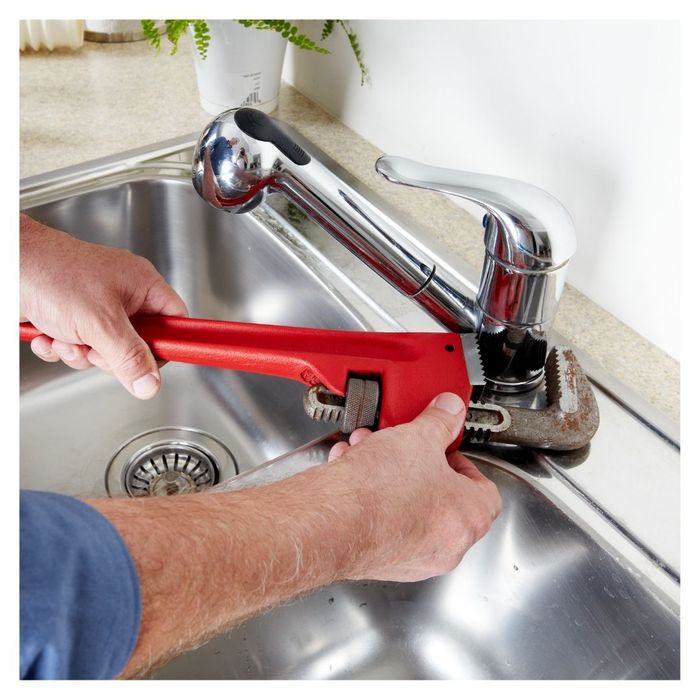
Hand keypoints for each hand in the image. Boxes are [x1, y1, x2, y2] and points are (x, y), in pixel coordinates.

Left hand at [20, 214, 187, 398]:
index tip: (153, 364)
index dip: (168, 345)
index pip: (175, 322)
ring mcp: (95, 306)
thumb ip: (129, 357)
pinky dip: (61, 347)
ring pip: (105, 350)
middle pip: (138, 344)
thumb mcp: (100, 323)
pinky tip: (47, 335)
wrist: (5, 264)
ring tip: (64, 338)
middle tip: (95, 348)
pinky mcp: (70, 316)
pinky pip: (78, 346)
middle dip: (110, 355)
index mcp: (142, 286)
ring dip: (80, 353)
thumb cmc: (49, 272)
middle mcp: (122, 295)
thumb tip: (149, 383)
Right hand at [329, 392, 501, 581]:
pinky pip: (385, 523)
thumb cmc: (380, 491)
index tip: (443, 448)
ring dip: (390, 477)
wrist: (331, 521)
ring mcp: (415, 558)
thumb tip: (450, 410)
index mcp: (469, 517)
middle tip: (404, 447)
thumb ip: (441, 420)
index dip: (463, 462)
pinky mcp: (383, 561)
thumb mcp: (419, 437)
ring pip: (409, 507)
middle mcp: (447, 545)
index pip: (484, 489)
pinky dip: (372, 498)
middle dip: (417, 464)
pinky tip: (353, 472)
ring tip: (370, 453)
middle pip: (441, 496)